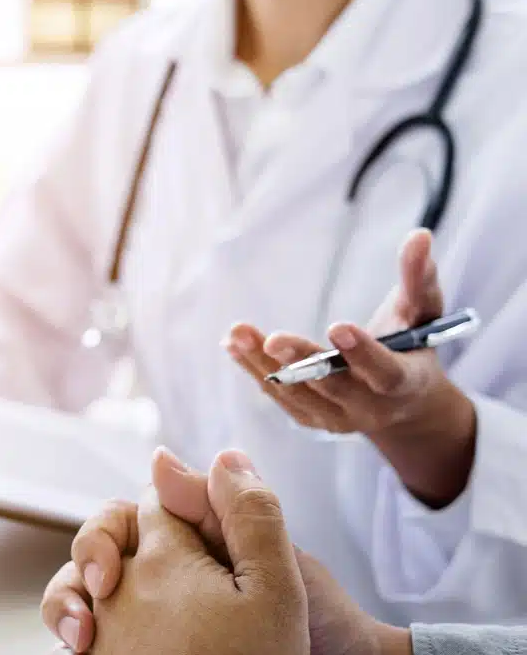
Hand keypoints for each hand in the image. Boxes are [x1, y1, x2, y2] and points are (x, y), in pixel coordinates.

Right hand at [43, 448, 309, 654]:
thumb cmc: (328, 633)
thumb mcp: (281, 567)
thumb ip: (230, 511)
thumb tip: (160, 458)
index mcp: (194, 552)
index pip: (123, 525)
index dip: (99, 539)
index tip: (104, 573)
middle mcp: (167, 591)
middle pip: (89, 576)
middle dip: (70, 594)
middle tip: (83, 628)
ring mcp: (157, 641)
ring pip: (84, 627)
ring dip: (65, 642)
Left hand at [224, 229, 475, 506]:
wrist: (403, 403)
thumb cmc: (413, 345)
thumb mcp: (422, 311)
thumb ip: (419, 277)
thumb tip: (419, 236)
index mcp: (403, 383)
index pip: (384, 371)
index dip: (361, 351)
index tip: (337, 325)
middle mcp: (369, 408)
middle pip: (332, 386)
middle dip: (302, 362)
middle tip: (273, 339)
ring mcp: (337, 418)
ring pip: (298, 394)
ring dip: (264, 365)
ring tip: (237, 334)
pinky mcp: (311, 419)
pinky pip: (280, 396)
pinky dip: (255, 371)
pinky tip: (233, 345)